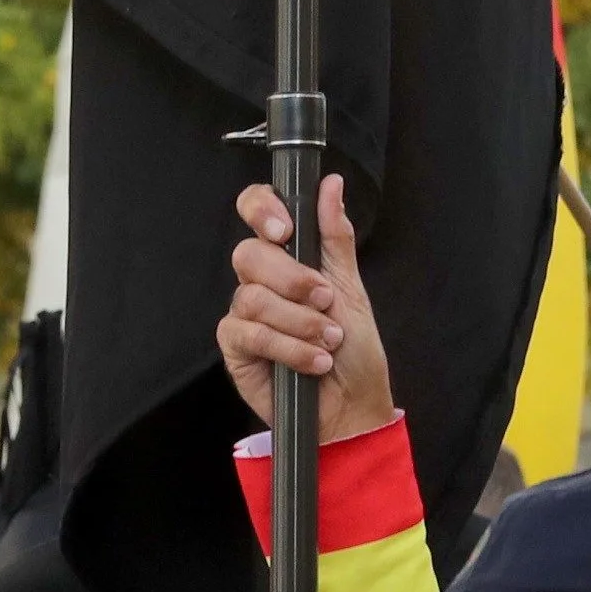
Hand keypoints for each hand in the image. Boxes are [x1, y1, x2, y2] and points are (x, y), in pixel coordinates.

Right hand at [218, 178, 397, 440]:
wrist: (352, 406)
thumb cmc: (354, 351)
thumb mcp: (351, 288)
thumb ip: (334, 237)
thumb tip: (330, 184)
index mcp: (288, 257)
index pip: (256, 211)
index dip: (261, 209)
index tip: (285, 230)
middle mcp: (261, 282)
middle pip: (249, 254)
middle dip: (293, 279)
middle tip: (325, 301)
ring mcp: (245, 314)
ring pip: (252, 297)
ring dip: (299, 321)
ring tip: (328, 340)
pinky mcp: (236, 349)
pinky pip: (248, 334)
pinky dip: (286, 347)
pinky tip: (312, 361)